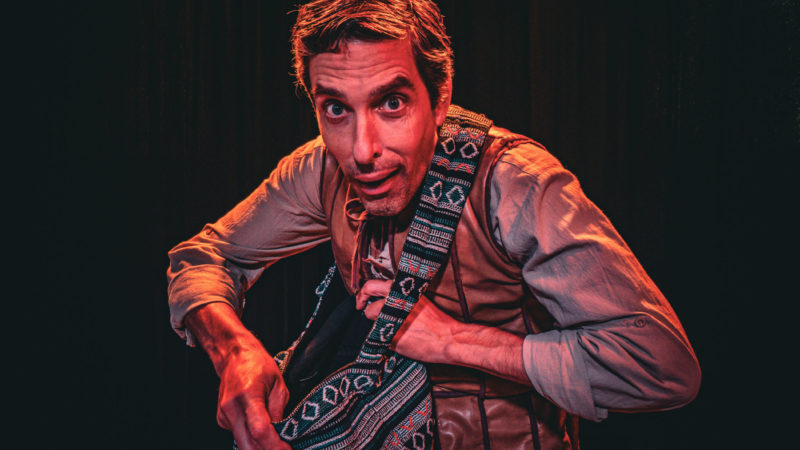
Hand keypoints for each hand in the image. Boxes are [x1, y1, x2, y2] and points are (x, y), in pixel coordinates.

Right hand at [184, 303, 290, 449]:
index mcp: (249, 395)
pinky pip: (239, 436)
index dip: (274, 445)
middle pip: (248, 445)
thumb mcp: (278, 384)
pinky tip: (260, 427)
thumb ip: (279, 410)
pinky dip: (251, 437)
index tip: (286, 449)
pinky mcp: (222, 419)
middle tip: (283, 449)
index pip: (260, 430)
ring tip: (276, 440)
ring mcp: (224, 414)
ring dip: (260, 447)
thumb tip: (280, 433)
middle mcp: (232, 407)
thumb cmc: (257, 365)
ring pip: (243, 443)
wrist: (234, 355)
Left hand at [355, 280, 529, 383]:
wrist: (447, 339)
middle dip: (364, 305)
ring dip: (376, 323)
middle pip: (367, 302)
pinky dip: (384, 337)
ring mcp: (390, 319)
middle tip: (363, 308)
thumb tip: (385, 299)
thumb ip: (400, 297)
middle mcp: (393, 301)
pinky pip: (379, 335)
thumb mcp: (418, 300)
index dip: (363, 292)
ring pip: (370, 318)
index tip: (362, 299)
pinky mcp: (391, 336)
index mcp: (401, 290)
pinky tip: (397, 338)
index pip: (371, 285)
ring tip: (389, 327)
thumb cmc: (436, 321)